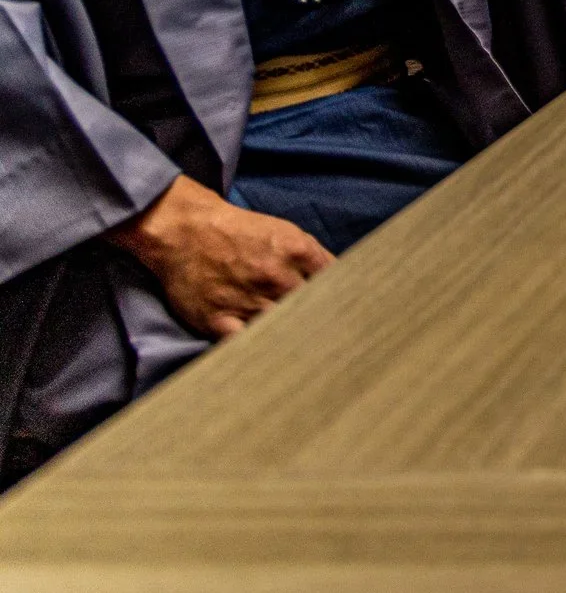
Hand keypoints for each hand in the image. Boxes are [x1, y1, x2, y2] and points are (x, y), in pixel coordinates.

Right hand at [105, 175, 330, 340]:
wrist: (186, 231)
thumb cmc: (239, 232)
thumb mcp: (286, 233)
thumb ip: (314, 259)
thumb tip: (342, 282)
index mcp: (297, 251)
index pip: (335, 284)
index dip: (344, 303)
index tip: (352, 319)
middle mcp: (276, 277)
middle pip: (313, 311)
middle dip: (324, 326)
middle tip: (336, 346)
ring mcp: (248, 299)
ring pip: (283, 330)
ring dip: (295, 341)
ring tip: (309, 361)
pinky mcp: (219, 319)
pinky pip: (245, 345)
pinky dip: (259, 353)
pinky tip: (271, 360)